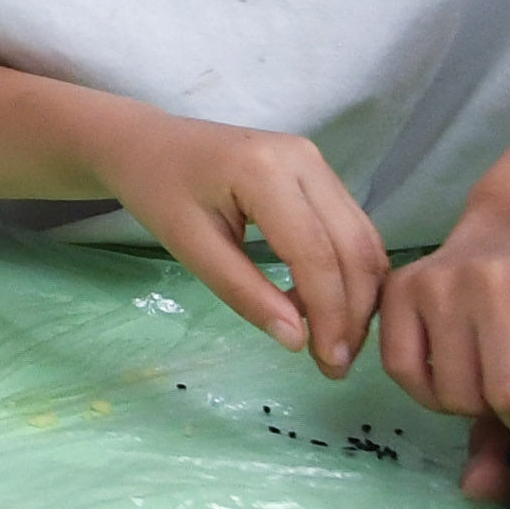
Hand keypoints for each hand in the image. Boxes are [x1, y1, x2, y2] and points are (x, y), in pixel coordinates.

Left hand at [96, 115, 384, 375]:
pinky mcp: (319, 172)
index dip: (329, 313)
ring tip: (337, 345)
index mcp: (265, 171)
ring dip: (359, 296)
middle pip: (352, 246)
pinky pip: (351, 228)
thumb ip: (244, 293)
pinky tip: (328, 308)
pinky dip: (349, 272)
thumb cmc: (159, 192)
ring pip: (362, 238)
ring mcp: (316, 161)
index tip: (329, 363)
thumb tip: (297, 341)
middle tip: (337, 365)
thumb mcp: (191, 248)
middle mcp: (303, 159)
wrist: (147, 143)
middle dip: (353, 311)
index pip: (316, 253)